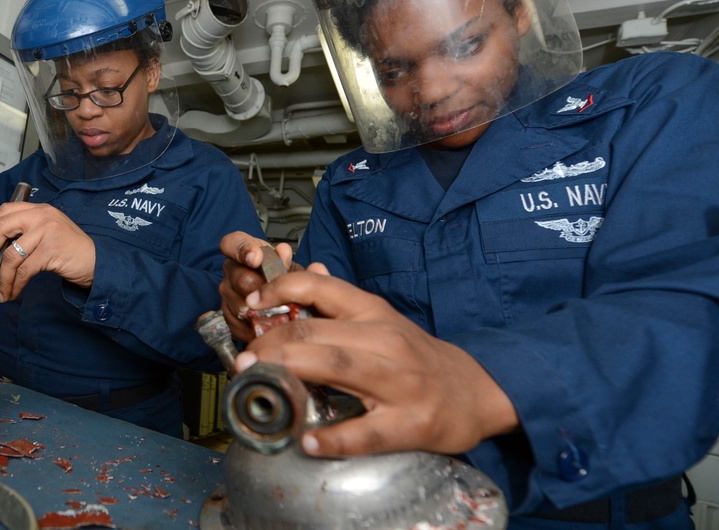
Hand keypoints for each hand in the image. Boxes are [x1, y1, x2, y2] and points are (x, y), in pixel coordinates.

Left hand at [0, 202, 95, 301]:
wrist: (98, 263)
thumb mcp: (48, 233)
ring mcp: (47, 231)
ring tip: (2, 291)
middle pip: (0, 228)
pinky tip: (14, 292)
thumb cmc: (71, 251)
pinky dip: (15, 285)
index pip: (4, 212)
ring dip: (3, 278)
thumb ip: (26, 233)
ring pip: (11, 256)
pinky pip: (24, 270)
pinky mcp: (51, 250)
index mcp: (39, 209)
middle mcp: (42, 215)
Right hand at [218, 232, 296, 342]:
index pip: (232, 244)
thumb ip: (285, 258)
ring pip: (242, 306)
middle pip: (241, 280)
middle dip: (264, 290)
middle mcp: (230, 270)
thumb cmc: (279, 275)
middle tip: (282, 296)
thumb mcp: (287, 264)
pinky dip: (258, 327)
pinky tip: (272, 326)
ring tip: (282, 314)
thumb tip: (283, 252)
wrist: (276, 295)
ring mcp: (227, 293)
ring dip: (263, 311)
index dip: (243, 251)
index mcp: (242, 250)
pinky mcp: (228, 316)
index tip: (256, 259)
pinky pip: (241, 324)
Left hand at [236, 266, 519, 457]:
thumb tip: (299, 278)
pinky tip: (309, 441)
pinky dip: (334, 438)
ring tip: (256, 381)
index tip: (252, 306)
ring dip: (290, 373)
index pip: (319, 288)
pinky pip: (367, 431)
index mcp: (373, 313)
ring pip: (337, 368)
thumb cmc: (417, 356)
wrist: (476, 390)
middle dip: (270, 342)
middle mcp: (385, 341)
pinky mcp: (410, 423)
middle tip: (242, 359)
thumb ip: (339, 305)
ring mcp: (399, 382)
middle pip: (317, 332)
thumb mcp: (381, 320)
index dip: (278, 291)